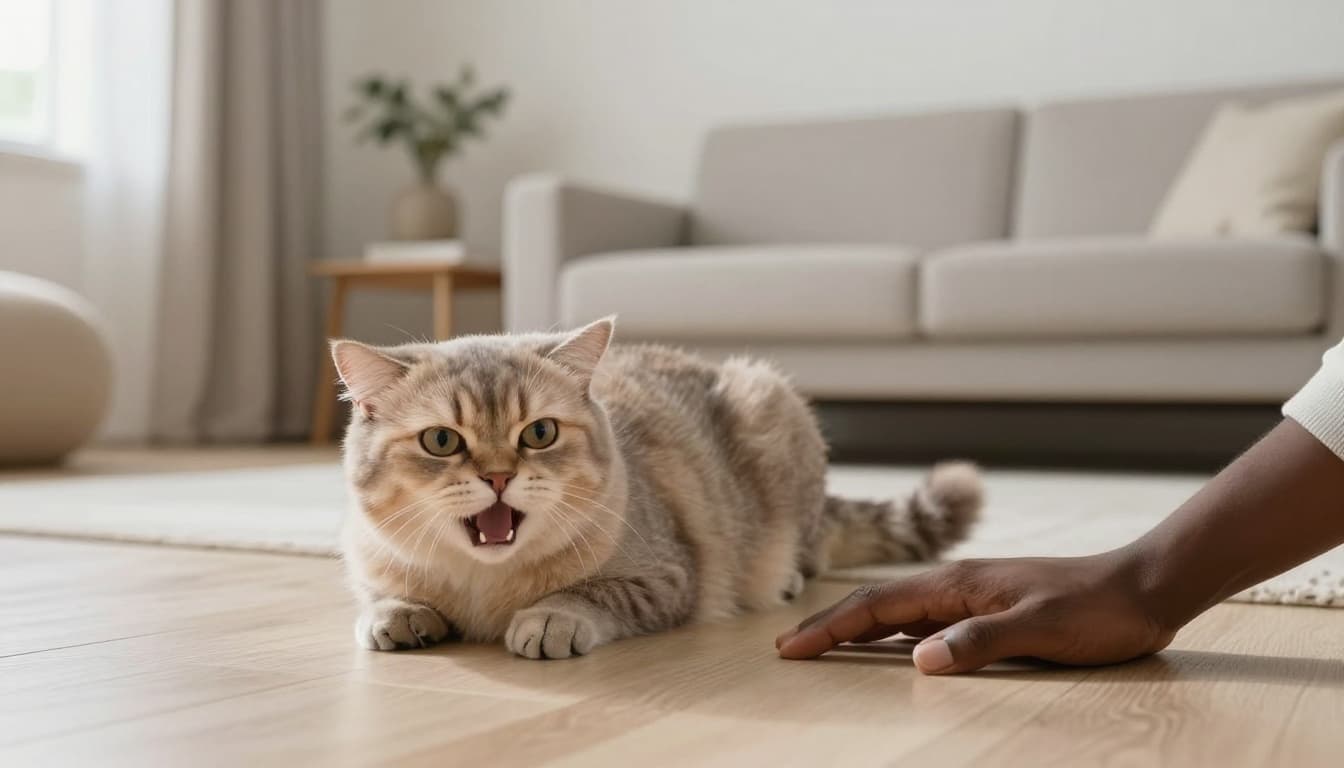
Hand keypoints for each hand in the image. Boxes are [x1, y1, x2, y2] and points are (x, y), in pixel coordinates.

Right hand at [775, 552, 1176, 673]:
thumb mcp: (1040, 631)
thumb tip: (917, 660)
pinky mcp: (990, 607)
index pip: (877, 606)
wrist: (1144, 587)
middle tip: (789, 647)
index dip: (831, 628)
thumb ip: (979, 643)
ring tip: (824, 645)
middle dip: (830, 625)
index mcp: (958, 585)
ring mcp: (972, 594)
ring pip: (899, 610)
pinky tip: (892, 646)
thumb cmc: (1097, 610)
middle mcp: (957, 584)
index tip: (791, 647)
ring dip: (858, 627)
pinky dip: (893, 632)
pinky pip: (925, 619)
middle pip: (878, 604)